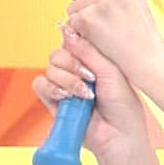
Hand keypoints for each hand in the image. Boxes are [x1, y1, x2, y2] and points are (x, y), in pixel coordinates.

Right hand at [32, 27, 150, 160]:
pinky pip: (40, 84)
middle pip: (59, 53)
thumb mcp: (111, 72)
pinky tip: (67, 97)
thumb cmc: (123, 106)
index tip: (87, 54)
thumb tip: (67, 28)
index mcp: (93, 59)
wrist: (119, 135)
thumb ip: (88, 51)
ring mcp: (65, 85)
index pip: (74, 40)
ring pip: (50, 68)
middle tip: (90, 77)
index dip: (76, 44)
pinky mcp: (53, 100)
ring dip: (67, 79)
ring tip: (86, 94)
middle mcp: (77, 70)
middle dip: (72, 64)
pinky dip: (52, 88)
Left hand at [64, 0, 163, 81]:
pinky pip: (71, 21)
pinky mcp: (86, 18)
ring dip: (82, 21)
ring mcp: (98, 0)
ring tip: (106, 31)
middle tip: (107, 21)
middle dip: (85, 3)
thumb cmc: (140, 33)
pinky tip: (99, 39)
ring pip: (72, 6)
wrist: (147, 59)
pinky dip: (81, 33)